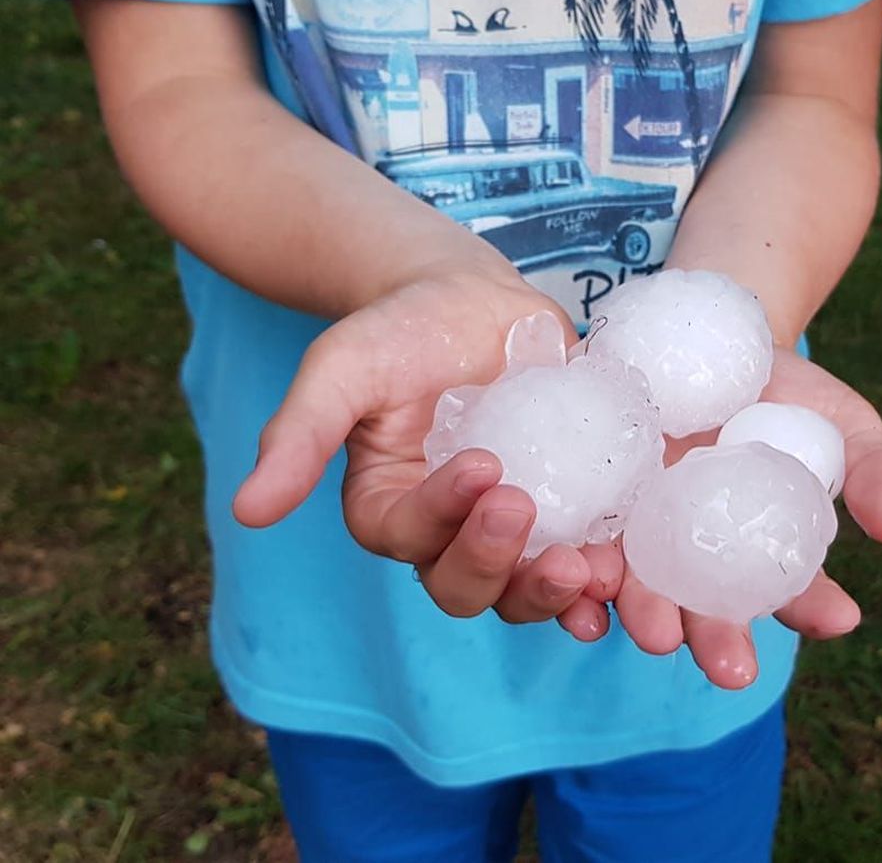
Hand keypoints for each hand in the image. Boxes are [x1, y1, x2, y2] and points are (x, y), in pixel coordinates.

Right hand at [232, 265, 596, 622]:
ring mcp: (516, 525)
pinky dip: (604, 573)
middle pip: (469, 585)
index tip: (480, 465)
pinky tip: (623, 572)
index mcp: (392, 510)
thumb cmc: (395, 330)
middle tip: (528, 514)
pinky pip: (586, 553)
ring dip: (555, 591)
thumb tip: (246, 511)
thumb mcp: (341, 369)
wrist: (467, 300)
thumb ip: (299, 434)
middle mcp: (452, 533)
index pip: (410, 538)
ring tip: (588, 573)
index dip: (443, 517)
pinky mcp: (569, 505)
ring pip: (526, 586)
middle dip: (499, 565)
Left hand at [555, 347, 881, 688]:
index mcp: (754, 549)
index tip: (839, 617)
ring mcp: (632, 524)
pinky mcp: (583, 489)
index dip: (812, 608)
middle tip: (730, 664)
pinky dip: (567, 558)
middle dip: (712, 640)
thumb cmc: (784, 390)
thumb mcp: (841, 420)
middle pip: (699, 607)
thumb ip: (872, 470)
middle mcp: (690, 551)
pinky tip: (578, 571)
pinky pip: (569, 530)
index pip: (788, 591)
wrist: (703, 335)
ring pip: (629, 583)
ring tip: (654, 630)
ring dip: (638, 612)